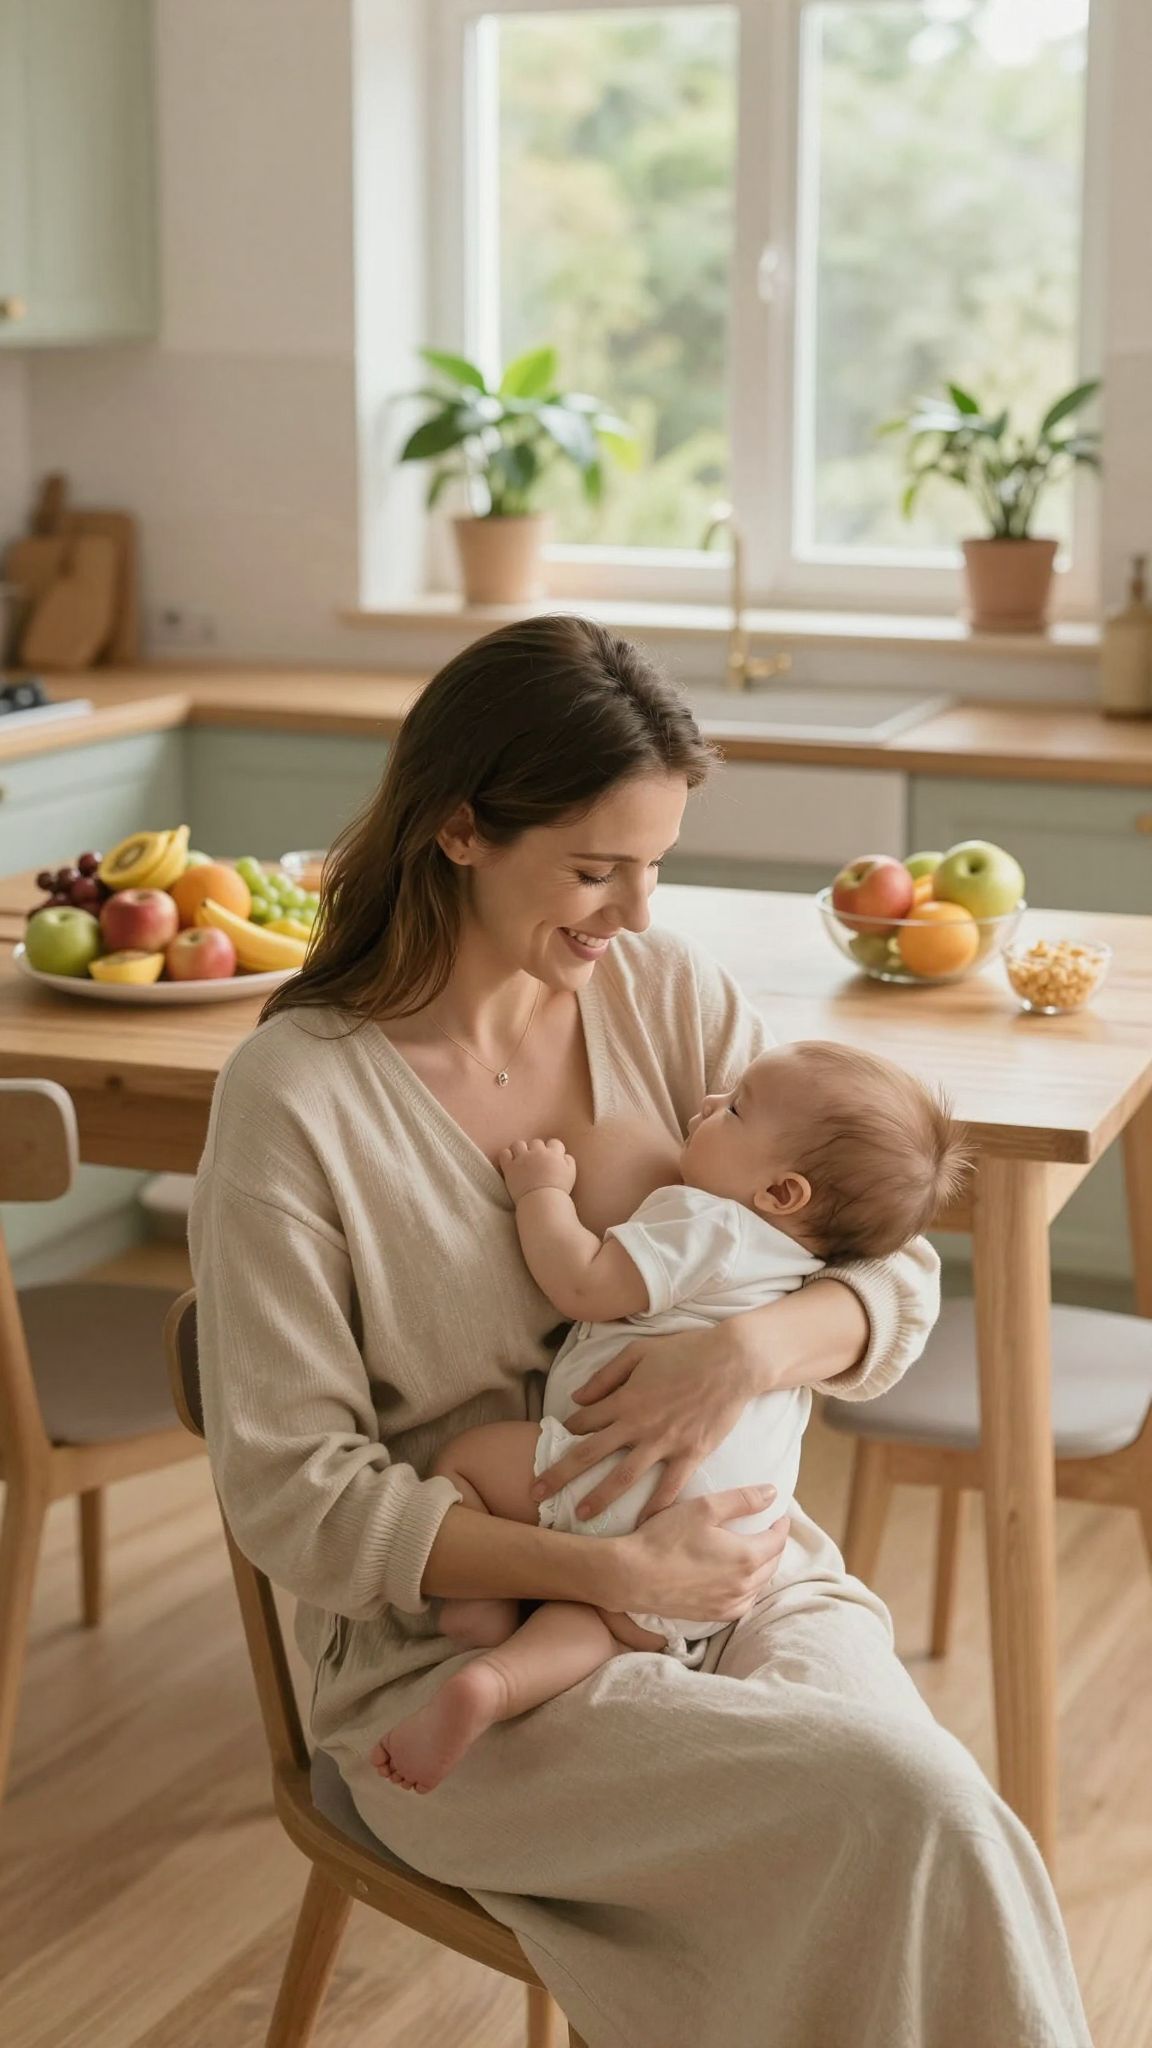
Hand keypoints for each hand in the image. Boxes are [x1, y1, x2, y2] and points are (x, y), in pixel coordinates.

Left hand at [499, 1137, 576, 1201]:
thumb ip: (569, 1161)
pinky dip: (507, 1156)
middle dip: (536, 1150)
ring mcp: (522, 1159)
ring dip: (520, 1150)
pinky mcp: (510, 1167)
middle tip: (535, 1162)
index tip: (550, 1158)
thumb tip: (564, 1156)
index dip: (552, 1149)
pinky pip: (504, 1153)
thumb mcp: (571, 1174)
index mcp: (554, 1154)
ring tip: (521, 1159)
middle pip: (536, 1142)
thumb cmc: (558, 1191)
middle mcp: (538, 1152)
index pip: (554, 1143)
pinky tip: (510, 1163)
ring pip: (518, 1144)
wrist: (543, 1201)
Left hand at [532, 1326, 756, 1524]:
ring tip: (578, 1515)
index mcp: (624, 1399)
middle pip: (590, 1453)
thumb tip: (576, 1398)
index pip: (584, 1422)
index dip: (566, 1433)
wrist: (733, 1361)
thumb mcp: (638, 1352)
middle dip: (560, 1474)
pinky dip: (655, 1508)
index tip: (554, 1445)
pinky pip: (669, 1488)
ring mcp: (665, 1442)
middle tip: (536, 1493)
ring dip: (598, 1497)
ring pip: (623, 1477)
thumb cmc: (685, 1351)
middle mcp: (639, 1424)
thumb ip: (605, 1376)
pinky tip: (642, 1525)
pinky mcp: (691, 1454)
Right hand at [618, 1487, 790, 1620]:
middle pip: (772, 1564)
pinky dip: (746, 1589)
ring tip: (752, 1551)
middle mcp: (743, 1586)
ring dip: (761, 1568)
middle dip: (773, 1545)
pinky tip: (735, 1579)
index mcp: (746, 1558)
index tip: (777, 1514)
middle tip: (765, 1530)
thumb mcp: (704, 1508)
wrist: (633, 1576)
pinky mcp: (714, 1616)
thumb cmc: (666, 1538)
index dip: (780, 1525)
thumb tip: (772, 1493)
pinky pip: (742, 1603)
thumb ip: (742, 1500)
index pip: (777, 1540)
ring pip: (758, 1585)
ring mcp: (729, 1605)